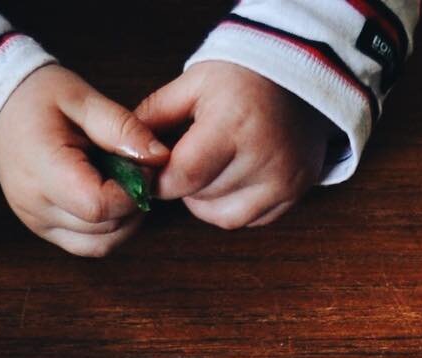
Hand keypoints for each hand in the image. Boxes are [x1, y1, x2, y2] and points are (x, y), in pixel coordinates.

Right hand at [0, 66, 167, 257]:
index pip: (99, 206)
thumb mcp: (82, 98)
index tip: (142, 165)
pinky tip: (109, 199)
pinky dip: (107, 229)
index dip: (132, 192)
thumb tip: (159, 157)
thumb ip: (122, 128)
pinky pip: (86, 244)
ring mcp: (37, 224)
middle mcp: (36, 207)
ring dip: (123, 222)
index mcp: (42, 171)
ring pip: (99, 245)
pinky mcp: (43, 230)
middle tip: (137, 170)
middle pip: (103, 229)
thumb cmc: (38, 96)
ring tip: (123, 185)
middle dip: (132, 205)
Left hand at [137, 62, 332, 229]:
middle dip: (185, 184)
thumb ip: (153, 118)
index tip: (155, 172)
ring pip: (222, 216)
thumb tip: (120, 155)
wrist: (301, 73)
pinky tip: (234, 177)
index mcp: (233, 124)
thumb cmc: (241, 77)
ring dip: (207, 200)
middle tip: (190, 157)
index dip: (161, 180)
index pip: (182, 176)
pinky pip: (249, 219)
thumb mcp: (193, 85)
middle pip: (200, 197)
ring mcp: (283, 178)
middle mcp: (263, 155)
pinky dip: (234, 206)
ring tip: (211, 167)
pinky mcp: (295, 191)